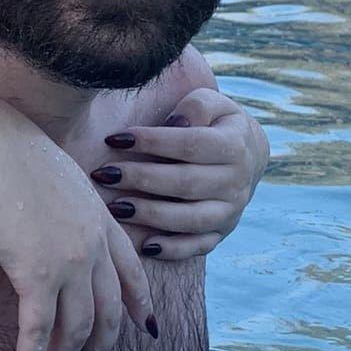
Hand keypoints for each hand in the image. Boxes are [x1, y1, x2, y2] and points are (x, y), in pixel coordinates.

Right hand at [0, 131, 156, 350]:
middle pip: (110, 310)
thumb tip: (51, 219)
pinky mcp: (36, 276)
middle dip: (103, 346)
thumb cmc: (7, 152)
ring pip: (77, 328)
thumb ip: (65, 202)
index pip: (132, 270)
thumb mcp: (55, 174)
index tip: (148, 329)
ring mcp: (69, 262)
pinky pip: (38, 331)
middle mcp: (93, 244)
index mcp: (100, 216)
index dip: (141, 304)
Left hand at [91, 85, 269, 263]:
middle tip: (104, 174)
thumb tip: (176, 121)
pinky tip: (144, 246)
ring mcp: (230, 211)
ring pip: (190, 219)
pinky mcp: (220, 233)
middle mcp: (236, 182)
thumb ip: (195, 105)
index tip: (114, 139)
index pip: (190, 144)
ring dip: (150, 215)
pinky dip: (173, 249)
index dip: (152, 142)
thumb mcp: (211, 102)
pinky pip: (198, 246)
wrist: (247, 155)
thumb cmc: (214, 122)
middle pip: (186, 183)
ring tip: (115, 207)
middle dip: (141, 179)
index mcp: (234, 145)